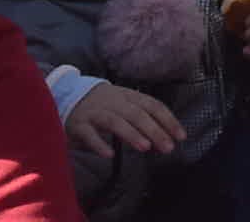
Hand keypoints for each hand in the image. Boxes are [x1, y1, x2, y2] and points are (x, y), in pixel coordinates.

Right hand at [65, 82, 185, 157]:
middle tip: (168, 147)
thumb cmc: (105, 105)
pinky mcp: (78, 124)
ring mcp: (95, 113)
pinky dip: (99, 144)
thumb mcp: (125, 105)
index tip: (181, 136)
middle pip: (136, 114)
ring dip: (131, 134)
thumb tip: (164, 135)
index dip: (168, 120)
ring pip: (115, 122)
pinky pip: (89, 134)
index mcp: (129, 96)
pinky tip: (109, 155)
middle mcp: (114, 102)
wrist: (69, 95)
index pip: (153, 105)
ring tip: (145, 147)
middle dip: (154, 130)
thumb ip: (142, 117)